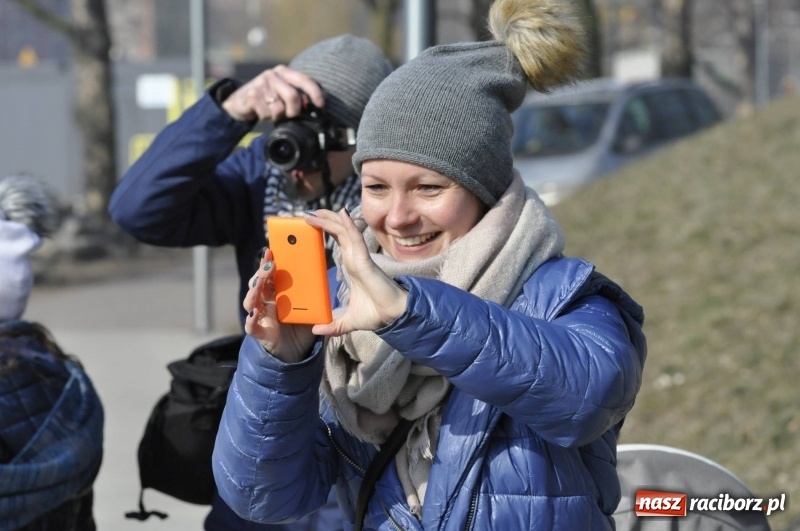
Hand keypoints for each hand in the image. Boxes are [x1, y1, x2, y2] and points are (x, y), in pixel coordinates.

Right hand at [221, 65, 324, 122]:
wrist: (239, 100)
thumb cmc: (266, 97)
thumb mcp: (282, 91)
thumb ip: (297, 94)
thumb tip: (316, 104)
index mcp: (284, 72)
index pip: (304, 79)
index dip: (315, 92)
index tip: (321, 105)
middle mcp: (272, 75)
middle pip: (293, 97)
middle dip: (294, 111)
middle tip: (290, 115)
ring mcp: (261, 84)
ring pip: (279, 108)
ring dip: (277, 116)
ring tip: (272, 111)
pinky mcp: (251, 96)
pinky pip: (267, 114)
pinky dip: (266, 118)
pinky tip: (262, 112)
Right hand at [243, 248, 316, 362]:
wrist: (298, 352)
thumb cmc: (302, 326)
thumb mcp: (311, 308)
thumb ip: (315, 296)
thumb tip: (326, 277)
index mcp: (276, 294)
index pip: (269, 275)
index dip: (268, 263)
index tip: (271, 250)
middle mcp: (265, 303)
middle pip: (258, 284)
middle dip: (261, 272)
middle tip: (270, 262)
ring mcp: (261, 318)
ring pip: (250, 301)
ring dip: (254, 290)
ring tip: (261, 281)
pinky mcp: (261, 334)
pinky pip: (251, 327)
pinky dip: (251, 320)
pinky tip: (255, 313)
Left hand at [304, 210, 408, 336]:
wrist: (393, 317)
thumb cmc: (377, 314)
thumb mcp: (348, 321)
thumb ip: (333, 325)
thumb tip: (316, 330)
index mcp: (352, 266)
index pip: (338, 241)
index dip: (326, 229)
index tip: (310, 223)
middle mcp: (355, 258)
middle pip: (339, 231)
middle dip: (324, 219)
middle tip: (307, 213)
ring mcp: (360, 257)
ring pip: (344, 231)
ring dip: (329, 219)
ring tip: (312, 213)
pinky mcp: (365, 261)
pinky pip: (355, 238)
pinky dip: (347, 225)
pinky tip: (340, 214)